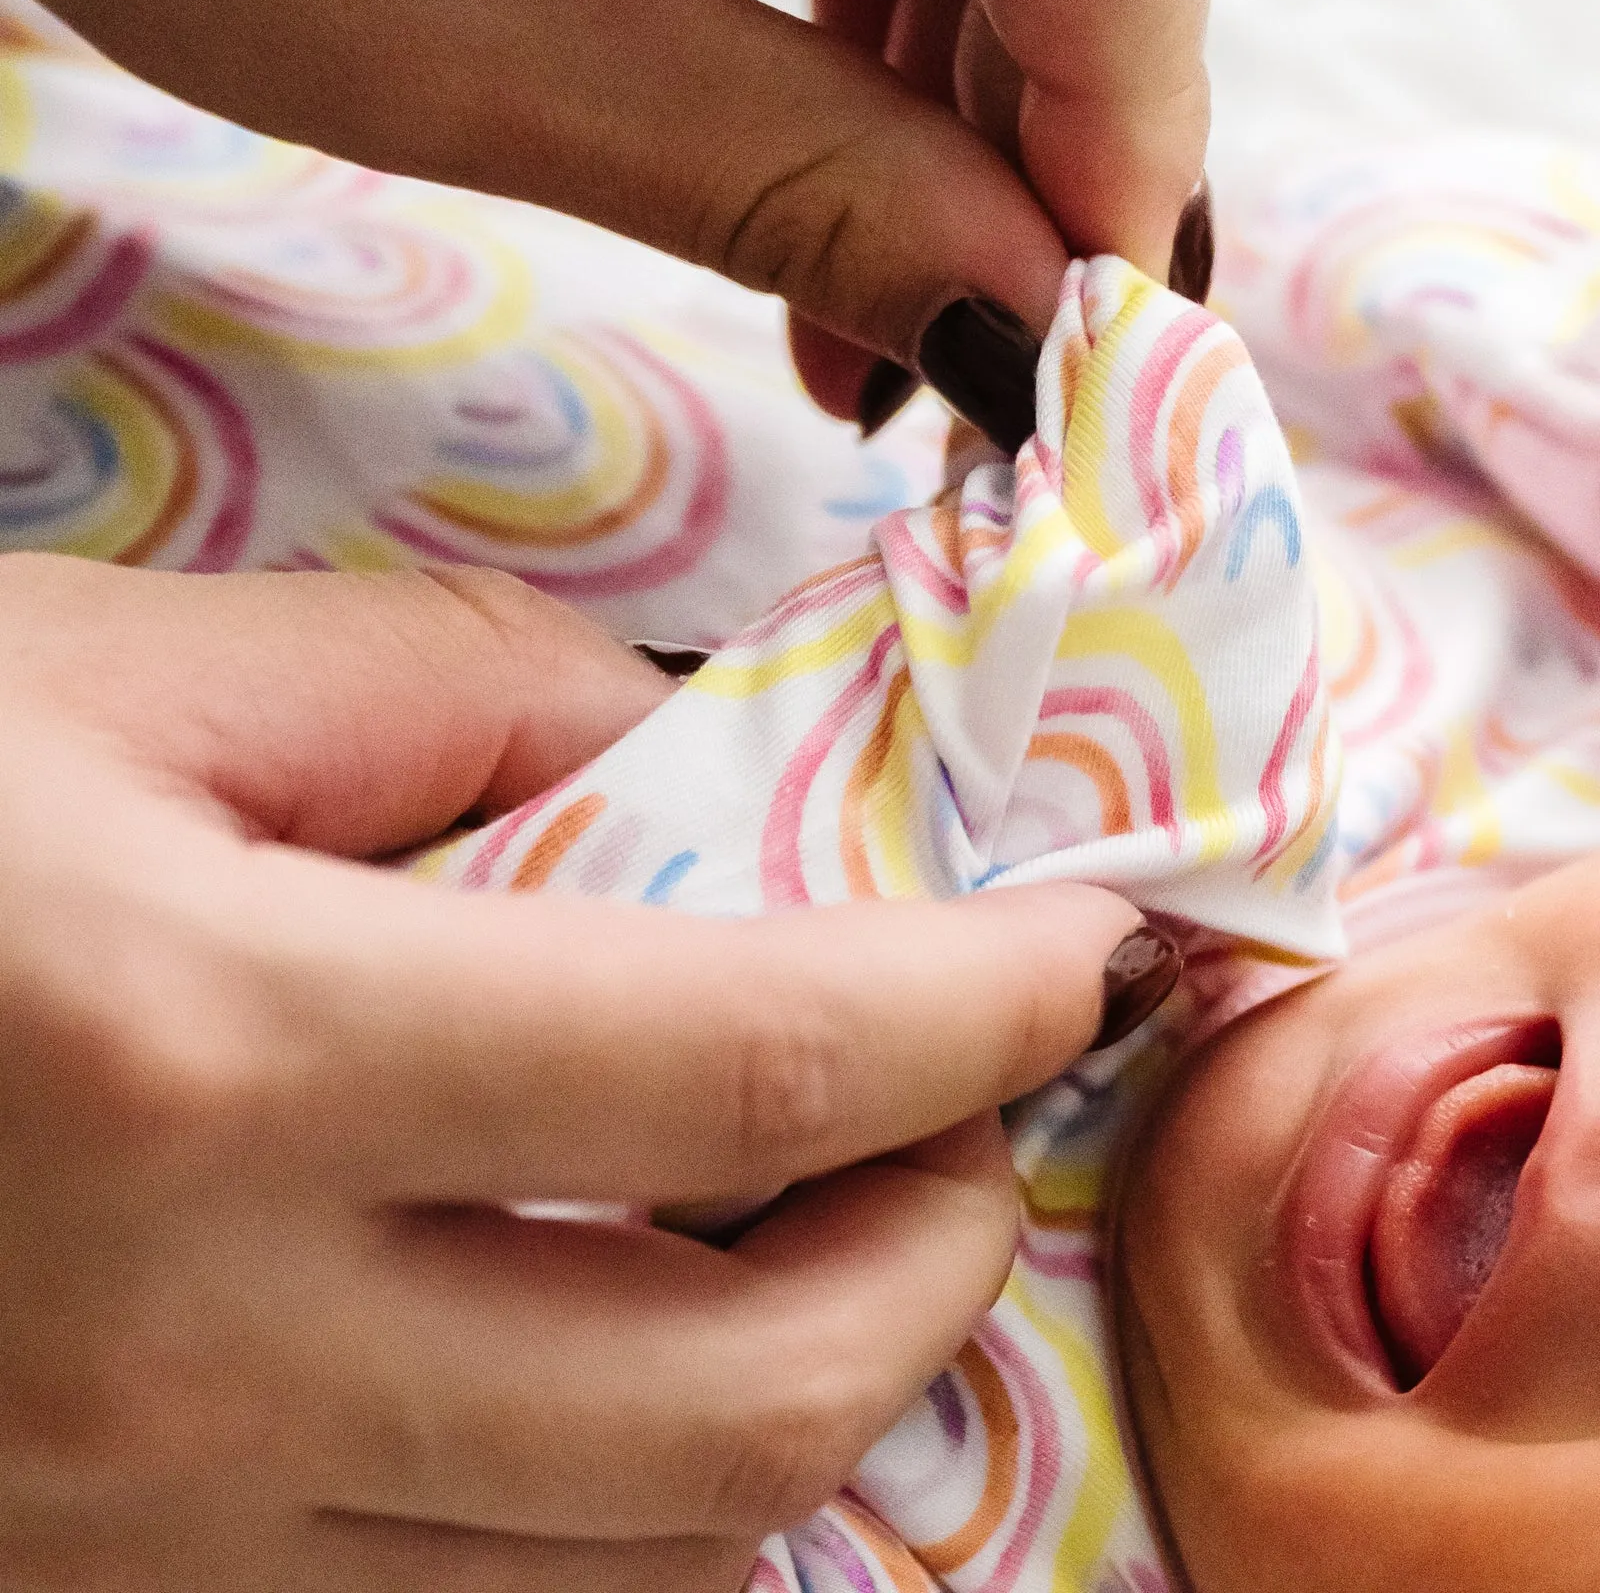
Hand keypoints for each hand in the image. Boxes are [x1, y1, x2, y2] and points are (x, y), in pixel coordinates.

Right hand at [0, 555, 1153, 1590]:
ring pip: (634, 1558)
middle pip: (743, 1402)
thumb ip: (471, 705)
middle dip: (937, 1246)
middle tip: (967, 1107)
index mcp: (207, 1055)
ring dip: (809, 1388)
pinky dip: (627, 1489)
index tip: (1084, 947)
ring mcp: (136, 1533)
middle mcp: (188, 1355)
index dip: (972, 1000)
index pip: (744, 1061)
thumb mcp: (149, 677)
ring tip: (831, 1219)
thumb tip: (697, 775)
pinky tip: (629, 1336)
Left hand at [35, 0, 1208, 443]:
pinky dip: (880, 50)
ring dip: (952, 141)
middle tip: (959, 390)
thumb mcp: (494, 54)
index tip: (1087, 370)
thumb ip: (792, 182)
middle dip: (1032, 183)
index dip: (1128, 166)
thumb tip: (1011, 330)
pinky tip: (825, 192)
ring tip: (855, 339)